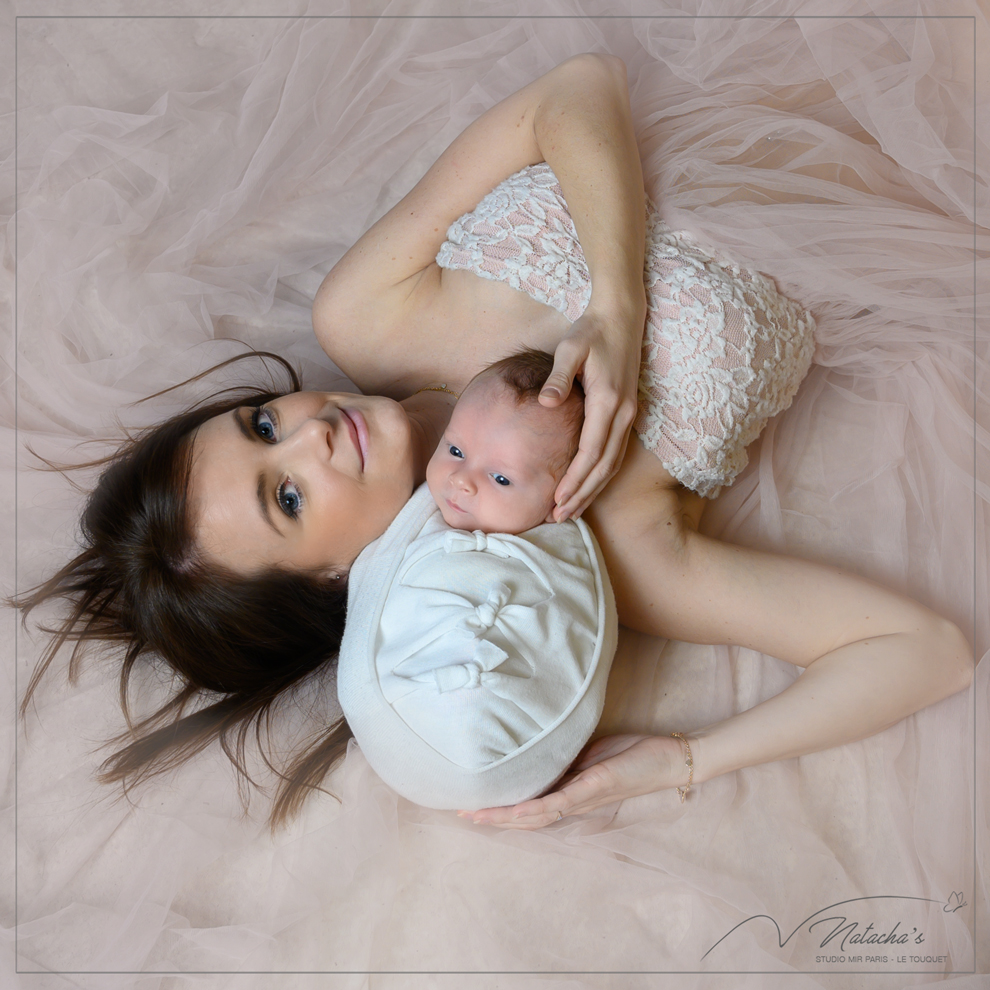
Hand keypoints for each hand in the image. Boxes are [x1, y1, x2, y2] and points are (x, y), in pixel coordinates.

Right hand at [460, 734, 690, 829]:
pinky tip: (516, 812)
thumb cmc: (635, 756)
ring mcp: (583, 798)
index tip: (475, 804)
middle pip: (528, 818)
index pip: (532, 807)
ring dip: (506, 818)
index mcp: (573, 794)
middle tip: (463, 813)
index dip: (504, 809)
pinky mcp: (594, 787)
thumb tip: (544, 748)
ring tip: (477, 815)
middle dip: (495, 817)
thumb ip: (570, 758)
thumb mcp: (593, 754)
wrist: (672, 760)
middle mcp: (575, 802)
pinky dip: (535, 809)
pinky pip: (560, 802)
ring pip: (538, 815)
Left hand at [540, 307, 643, 520]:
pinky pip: (615, 453)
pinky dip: (600, 475)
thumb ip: (558, 377)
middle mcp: (623, 413)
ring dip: (592, 490)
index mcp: (608, 400)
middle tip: (559, 517)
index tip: (557, 500)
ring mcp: (629, 415)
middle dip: (582, 494)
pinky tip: (585, 487)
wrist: (622, 317)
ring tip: (570, 511)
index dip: (575, 479)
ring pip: (612, 464)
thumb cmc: (591, 331)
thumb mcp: (570, 347)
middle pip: (604, 466)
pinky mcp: (627, 414)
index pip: (590, 451)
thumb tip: (545, 404)